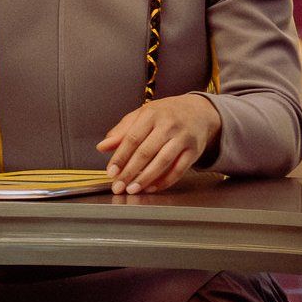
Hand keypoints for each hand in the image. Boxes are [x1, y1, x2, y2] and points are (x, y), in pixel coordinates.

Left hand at [96, 93, 221, 193]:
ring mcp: (183, 138)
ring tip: (133, 189)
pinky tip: (152, 187)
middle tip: (119, 186)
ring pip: (163, 161)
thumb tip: (102, 147)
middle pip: (146, 152)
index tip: (111, 172)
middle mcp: (169, 125)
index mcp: (151, 114)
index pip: (132, 138)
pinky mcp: (195, 150)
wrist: (199, 111)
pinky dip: (165, 181)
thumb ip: (122, 131)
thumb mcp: (142, 116)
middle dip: (130, 172)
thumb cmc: (166, 114)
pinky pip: (179, 169)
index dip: (120, 157)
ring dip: (146, 178)